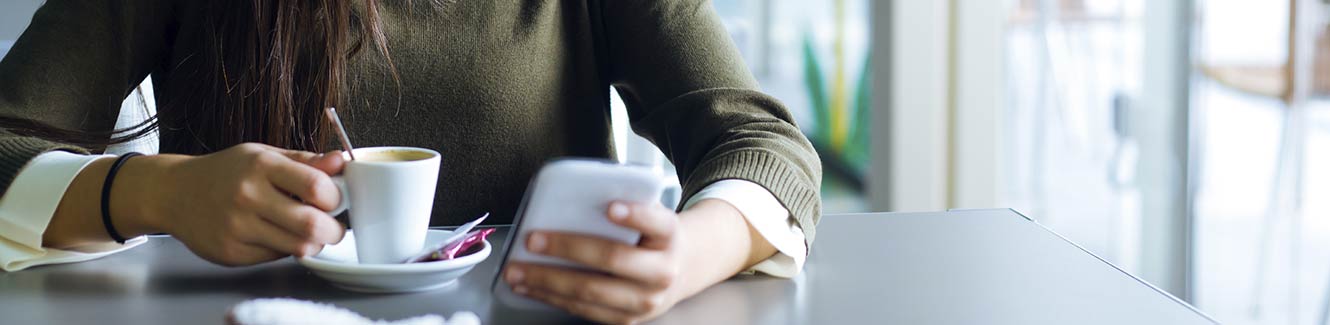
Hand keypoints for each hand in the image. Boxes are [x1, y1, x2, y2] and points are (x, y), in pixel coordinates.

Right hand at [155, 143, 346, 265]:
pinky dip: (285, 250)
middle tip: (334, 227)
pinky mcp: (231, 253)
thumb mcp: (264, 155)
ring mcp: (237, 227)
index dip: (336, 198)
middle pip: (312, 225)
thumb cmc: (226, 172)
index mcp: (261, 165)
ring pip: (298, 247)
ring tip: (309, 232)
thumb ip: (305, 161)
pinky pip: (276, 258)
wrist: (174, 193)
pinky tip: (276, 235)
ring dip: (313, 243)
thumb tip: (341, 162)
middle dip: (334, 230)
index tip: (336, 200)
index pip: (316, 187)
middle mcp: (247, 196)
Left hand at [504, 202, 682, 323]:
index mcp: (670, 235)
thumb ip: (625, 204)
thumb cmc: (652, 235)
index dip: (635, 215)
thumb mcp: (650, 213)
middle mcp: (662, 271)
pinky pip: (584, 310)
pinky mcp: (627, 320)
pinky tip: (531, 286)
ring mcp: (645, 301)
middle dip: (567, 249)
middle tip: (532, 240)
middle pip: (612, 260)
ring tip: (517, 270)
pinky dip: (553, 298)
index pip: (657, 222)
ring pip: (591, 292)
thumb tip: (574, 197)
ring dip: (547, 281)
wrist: (681, 269)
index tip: (611, 207)